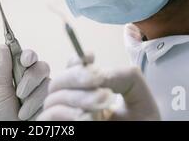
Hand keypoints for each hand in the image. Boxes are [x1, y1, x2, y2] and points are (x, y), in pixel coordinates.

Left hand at [0, 45, 49, 120]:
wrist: (12, 131)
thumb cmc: (5, 114)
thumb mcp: (2, 92)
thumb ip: (4, 70)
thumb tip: (3, 46)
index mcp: (23, 72)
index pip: (30, 57)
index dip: (29, 56)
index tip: (24, 61)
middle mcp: (37, 80)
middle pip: (42, 67)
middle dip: (30, 79)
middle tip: (19, 94)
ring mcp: (46, 91)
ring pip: (47, 84)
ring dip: (32, 100)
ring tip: (22, 113)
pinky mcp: (54, 102)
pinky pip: (52, 98)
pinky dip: (38, 108)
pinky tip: (32, 115)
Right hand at [38, 54, 159, 120]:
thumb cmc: (140, 126)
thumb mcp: (139, 98)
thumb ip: (124, 77)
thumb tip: (99, 74)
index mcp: (88, 94)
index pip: (70, 70)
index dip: (76, 60)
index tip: (91, 56)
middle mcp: (72, 106)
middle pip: (57, 82)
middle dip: (77, 76)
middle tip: (100, 80)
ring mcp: (64, 121)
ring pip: (53, 99)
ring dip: (79, 96)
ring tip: (104, 101)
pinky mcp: (59, 132)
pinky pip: (48, 118)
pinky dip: (67, 113)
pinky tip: (88, 116)